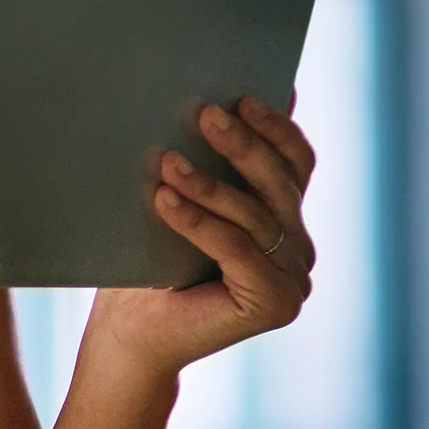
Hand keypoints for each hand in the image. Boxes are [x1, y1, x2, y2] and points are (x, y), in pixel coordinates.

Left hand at [84, 93, 316, 381]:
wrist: (131, 332)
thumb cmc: (146, 263)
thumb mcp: (178, 202)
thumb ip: (202, 162)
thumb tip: (209, 102)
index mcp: (284, 219)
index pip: (295, 163)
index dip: (275, 128)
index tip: (241, 96)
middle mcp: (297, 249)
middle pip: (278, 184)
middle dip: (242, 146)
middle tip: (205, 114)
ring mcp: (292, 279)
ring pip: (254, 217)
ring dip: (208, 185)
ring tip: (167, 161)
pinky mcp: (275, 304)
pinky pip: (237, 251)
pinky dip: (199, 222)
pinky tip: (164, 201)